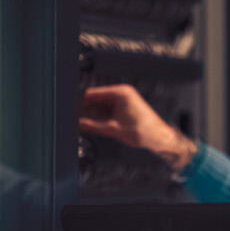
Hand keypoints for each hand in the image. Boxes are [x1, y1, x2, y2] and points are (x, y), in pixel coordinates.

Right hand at [79, 84, 196, 169]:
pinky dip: (100, 117)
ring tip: (82, 125)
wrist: (158, 137)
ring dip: (92, 115)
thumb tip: (78, 123)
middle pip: (95, 99)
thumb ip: (92, 125)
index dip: (80, 103)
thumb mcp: (113, 129)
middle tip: (74, 121)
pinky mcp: (124, 107)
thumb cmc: (144, 131)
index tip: (71, 112)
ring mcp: (123, 100)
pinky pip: (108, 110)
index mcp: (120, 93)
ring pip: (100, 106)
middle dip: (85, 110)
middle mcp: (121, 93)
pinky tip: (93, 125)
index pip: (92, 93)